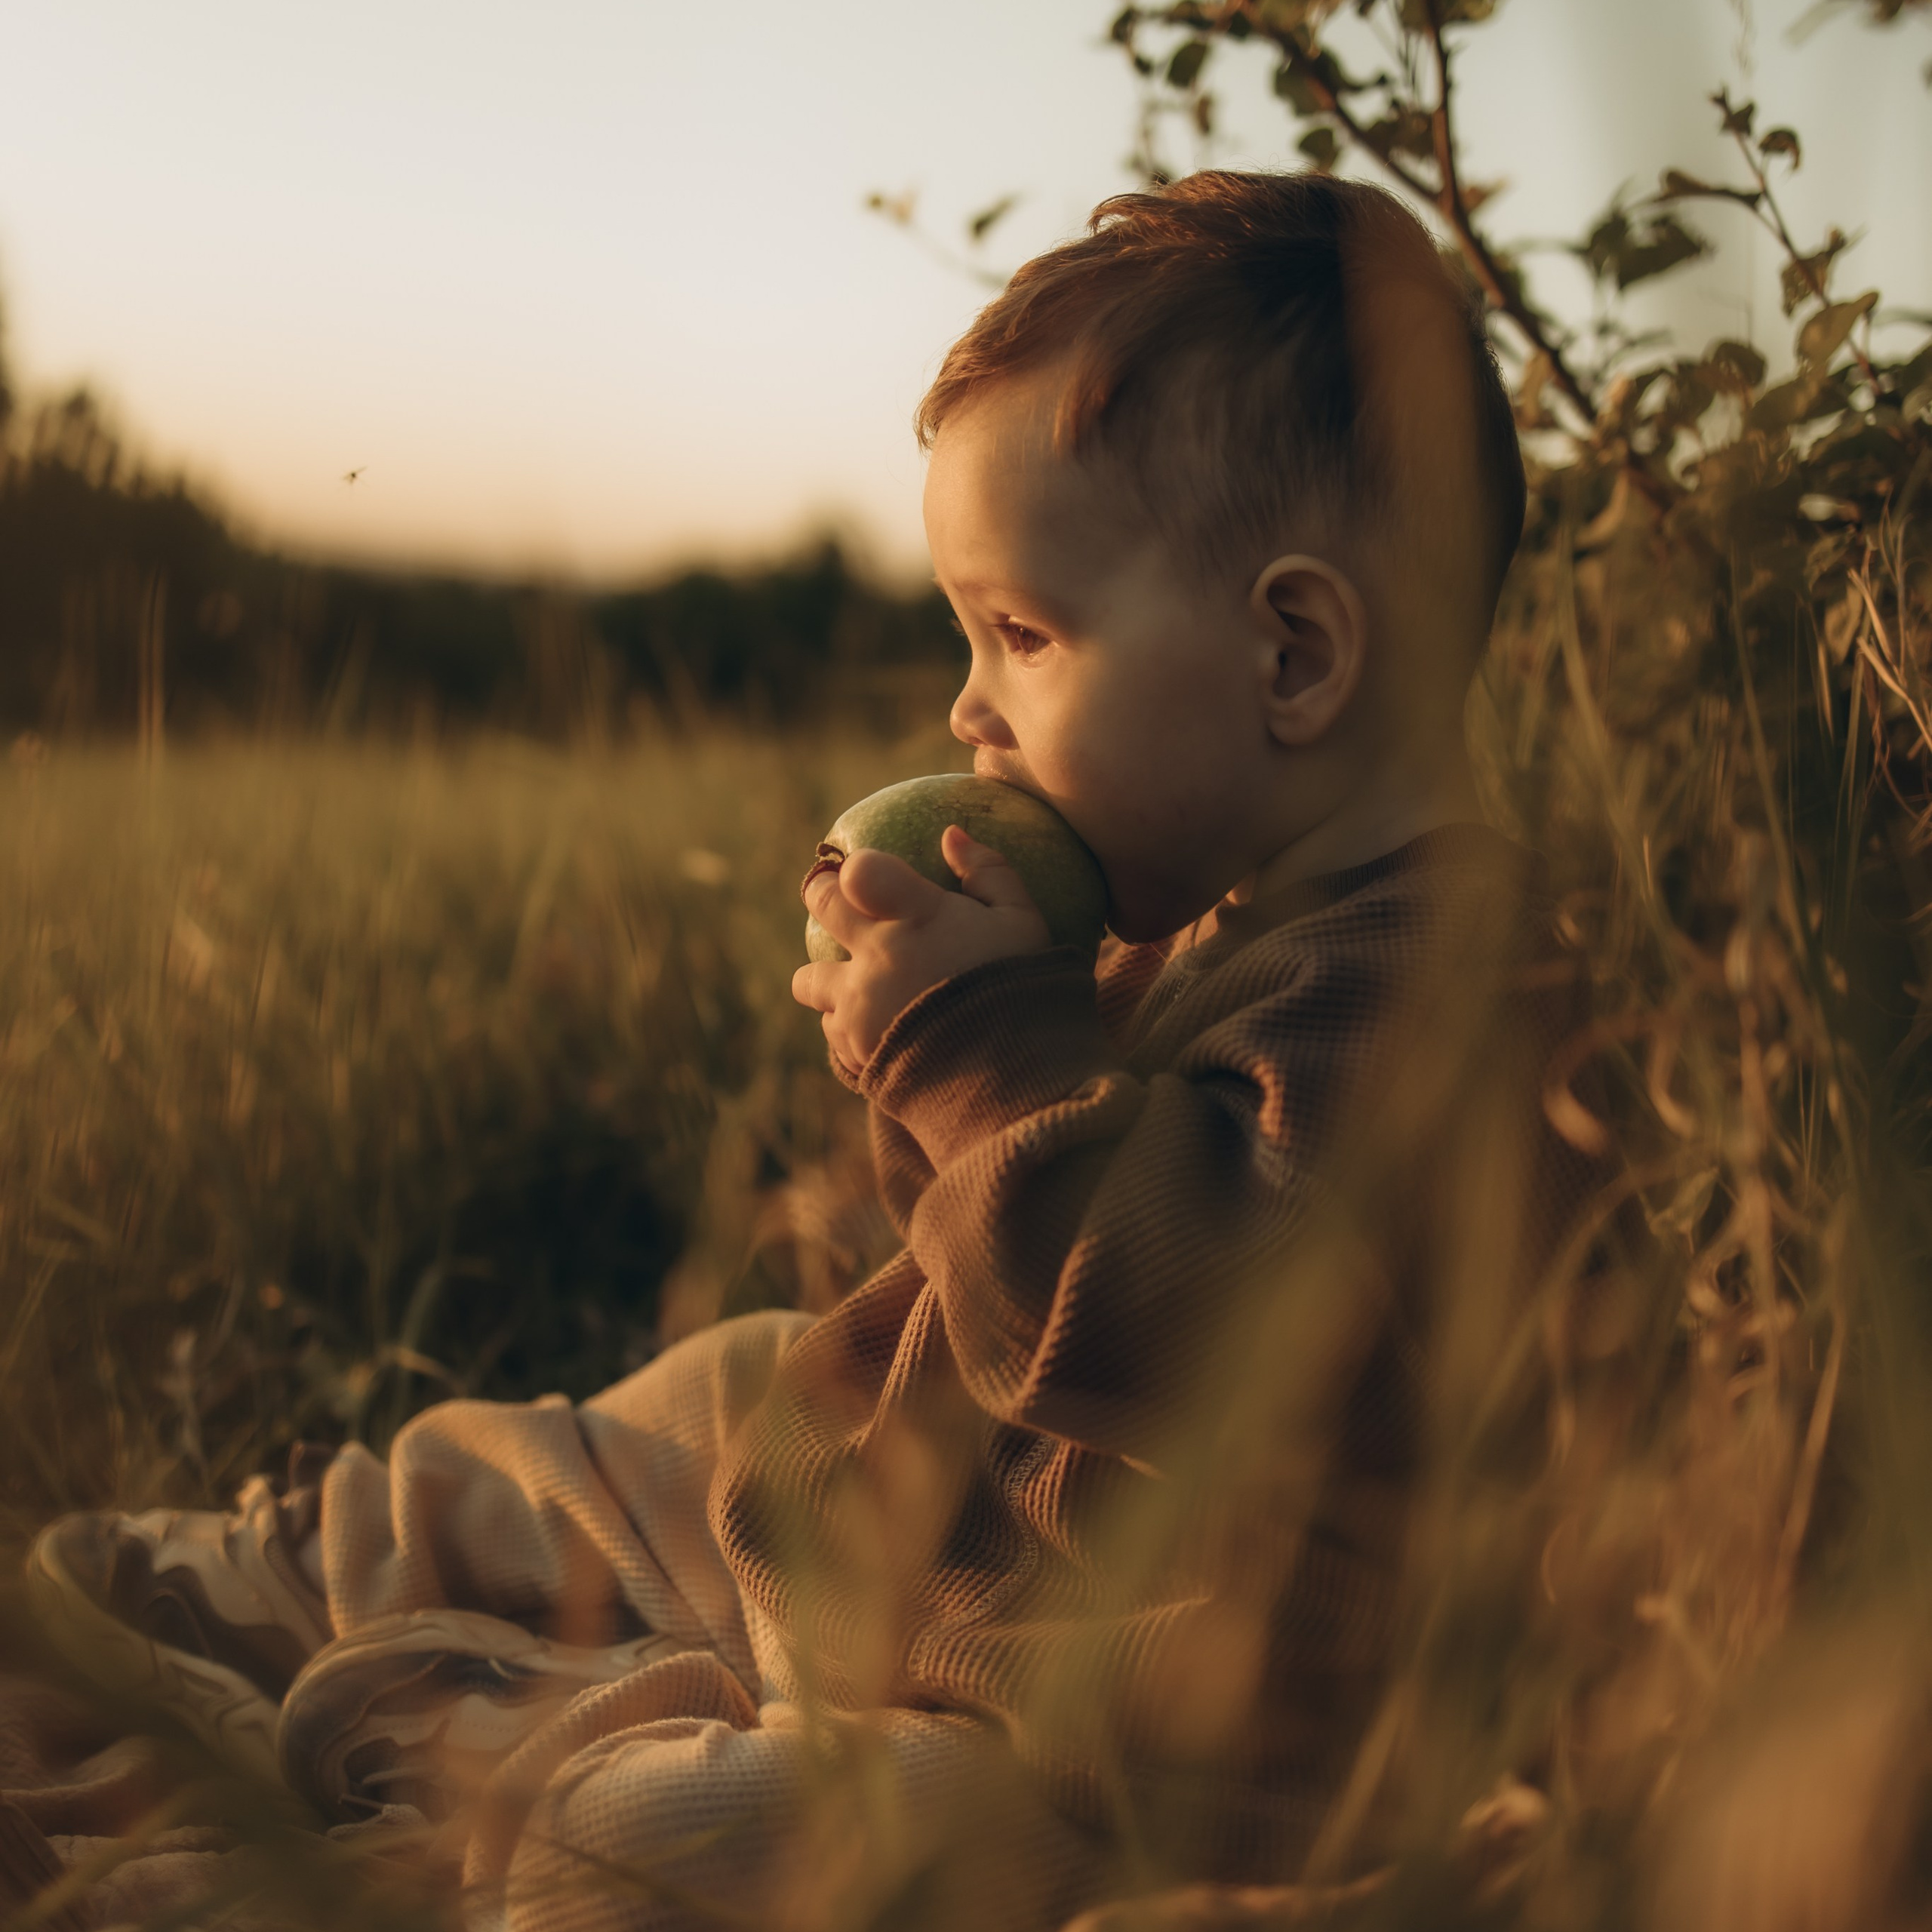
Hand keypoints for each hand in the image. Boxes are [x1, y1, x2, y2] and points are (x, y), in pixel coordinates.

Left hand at [792, 825, 1052, 1070]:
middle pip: (819, 906)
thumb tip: (951, 835)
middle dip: (823, 899)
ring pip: (808, 980)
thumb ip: (989, 873)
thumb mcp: (1024, 924)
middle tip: (842, 908)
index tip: (860, 872)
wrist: (1015, 1085)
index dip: (853, 866)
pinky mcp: (854, 1053)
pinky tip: (881, 1031)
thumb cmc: (1025, 991)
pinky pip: (832, 1032)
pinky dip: (848, 1029)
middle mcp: (873, 955)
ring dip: (828, 979)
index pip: (856, 870)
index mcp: (914, 916)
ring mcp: (857, 1006)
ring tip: (861, 988)